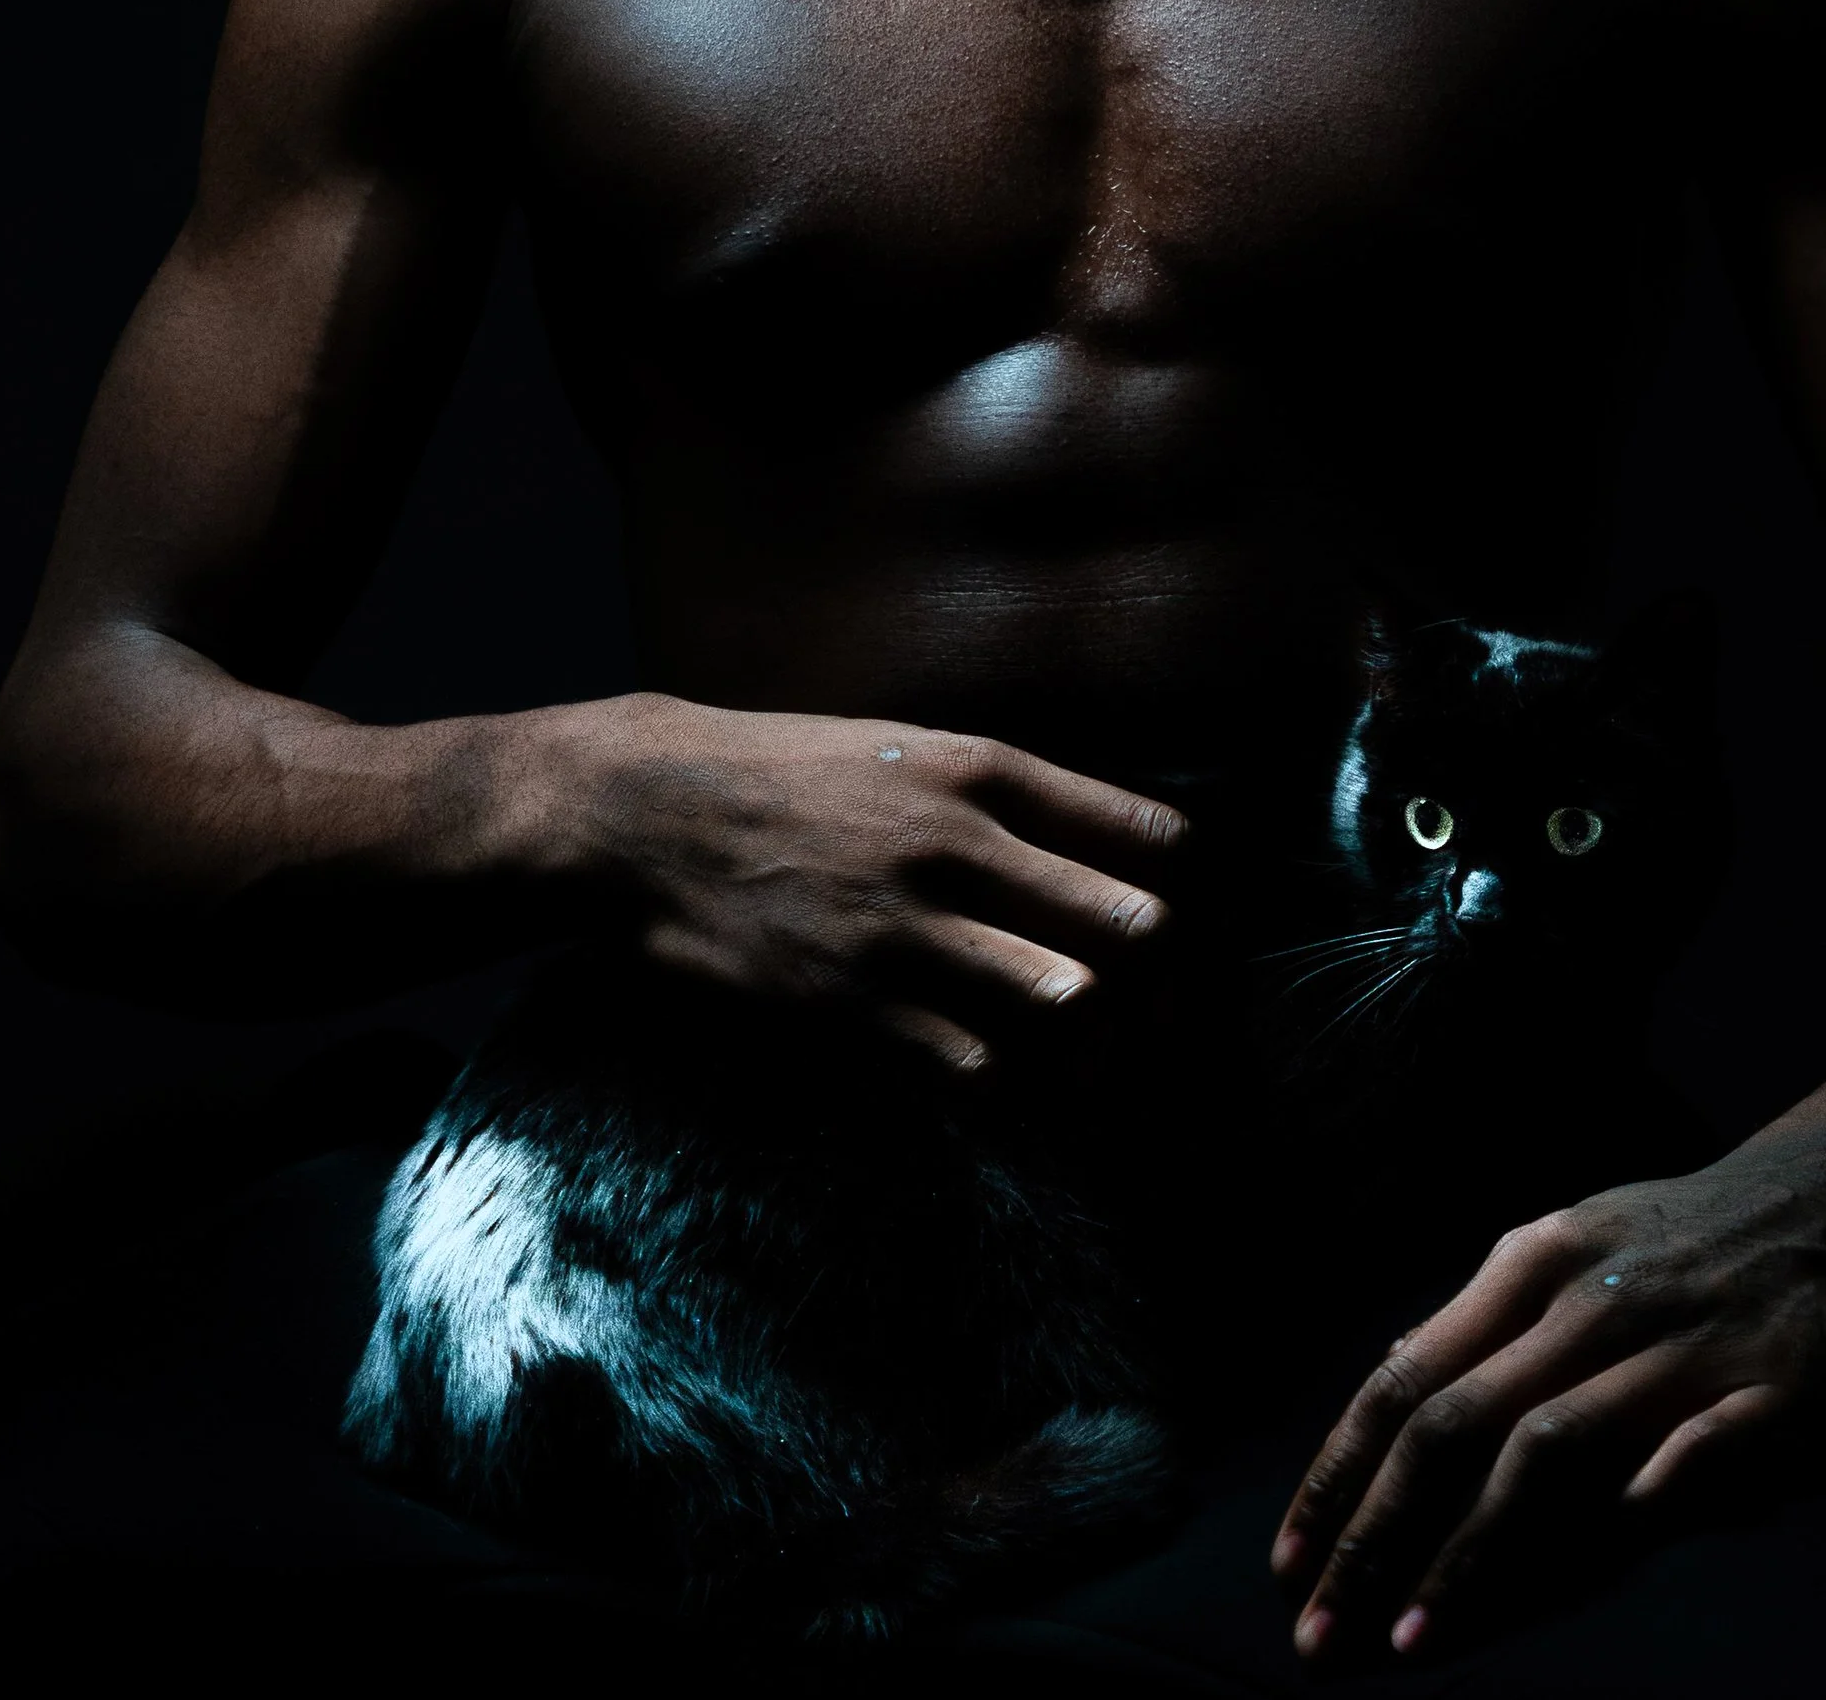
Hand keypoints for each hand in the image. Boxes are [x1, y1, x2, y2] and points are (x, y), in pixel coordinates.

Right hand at [550, 691, 1185, 1070]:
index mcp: (983, 770)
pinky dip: (1005, 1080)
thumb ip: (1001, 794)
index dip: (1179, 887)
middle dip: (1163, 976)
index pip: (1150, 835)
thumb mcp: (904, 746)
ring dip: (1093, 1040)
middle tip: (1156, 1005)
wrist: (647, 812)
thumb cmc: (783, 772)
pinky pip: (978, 1067)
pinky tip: (998, 1071)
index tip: (1170, 918)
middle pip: (1133, 926)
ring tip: (1093, 1056)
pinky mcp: (857, 1004)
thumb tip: (1100, 847)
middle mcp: (962, 843)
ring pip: (1069, 1002)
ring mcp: (911, 928)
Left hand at [1271, 1129, 1825, 1667]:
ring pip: (1548, 1449)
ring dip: (1469, 1552)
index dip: (1338, 1474)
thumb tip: (1390, 1383)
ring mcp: (1681, 1349)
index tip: (1288, 1563)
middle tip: (1319, 1632)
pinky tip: (1602, 1549)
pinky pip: (1694, 1456)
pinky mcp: (1776, 1394)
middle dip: (1372, 1533)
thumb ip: (1493, 1319)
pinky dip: (1643, 1495)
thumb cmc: (1695, 1236)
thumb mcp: (1578, 1242)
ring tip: (1412, 1637)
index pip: (1406, 1376)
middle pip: (1455, 1422)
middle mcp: (1590, 1302)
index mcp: (1534, 1263)